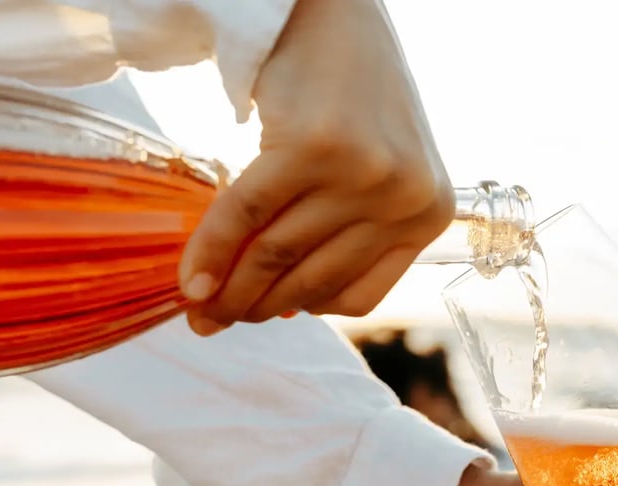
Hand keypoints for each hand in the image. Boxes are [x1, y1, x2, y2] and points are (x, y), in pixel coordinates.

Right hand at [180, 0, 452, 333]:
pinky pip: (246, 216)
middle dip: (255, 309)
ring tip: (199, 307)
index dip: (301, 310)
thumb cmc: (348, 97)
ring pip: (277, 254)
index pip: (358, 295)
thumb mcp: (373, 171)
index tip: (261, 317)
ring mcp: (364, 174)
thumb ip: (346, 230)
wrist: (331, 12)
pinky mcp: (315, 148)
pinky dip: (210, 251)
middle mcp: (406, 199)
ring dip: (230, 290)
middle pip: (312, 281)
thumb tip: (283, 304)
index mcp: (428, 214)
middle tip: (212, 322)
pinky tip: (189, 280)